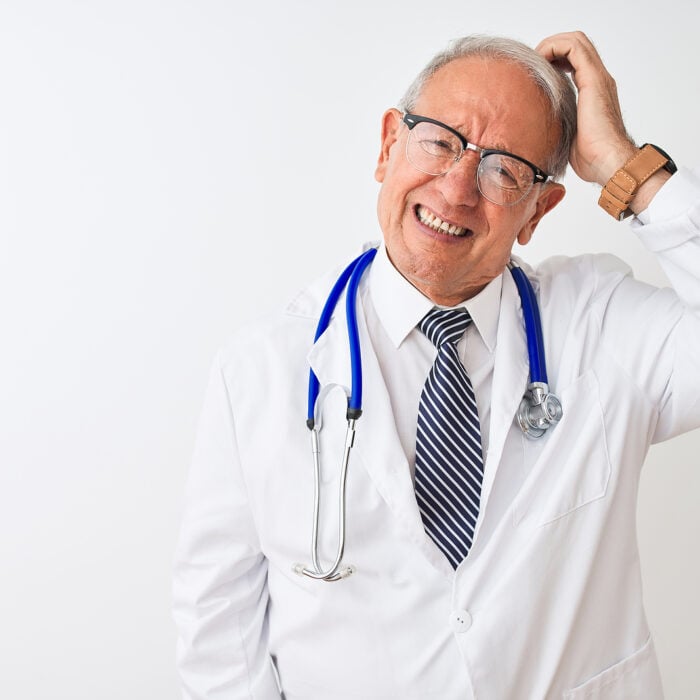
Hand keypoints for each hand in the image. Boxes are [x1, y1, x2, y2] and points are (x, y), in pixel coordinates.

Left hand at [536, 31, 636, 186]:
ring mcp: (598, 78)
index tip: (535, 73)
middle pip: (576, 45)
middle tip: (532, 63)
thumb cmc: (590, 159)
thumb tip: (536, 133)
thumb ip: (557, 126)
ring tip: (535, 59)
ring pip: (576, 41)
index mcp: (593, 93)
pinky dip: (555, 47)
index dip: (553, 59)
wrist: (608, 163)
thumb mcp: (566, 137)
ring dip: (551, 44)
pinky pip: (574, 48)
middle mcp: (598, 81)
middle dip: (551, 47)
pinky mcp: (593, 80)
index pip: (575, 61)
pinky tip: (540, 61)